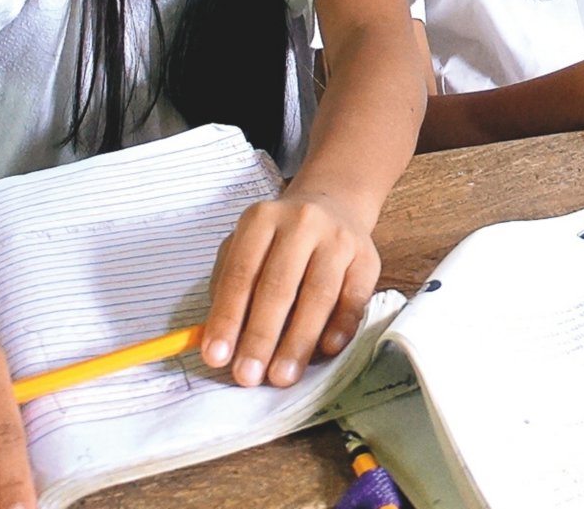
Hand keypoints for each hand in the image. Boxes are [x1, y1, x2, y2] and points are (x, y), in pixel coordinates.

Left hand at [200, 189, 379, 388]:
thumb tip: (222, 342)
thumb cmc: (280, 240)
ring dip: (298, 341)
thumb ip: (229, 288)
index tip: (216, 357)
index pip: (240, 274)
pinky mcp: (367, 259)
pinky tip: (326, 350)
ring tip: (282, 376)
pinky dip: (341, 326)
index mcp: (262, 219)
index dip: (227, 318)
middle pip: (278, 286)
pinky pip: (353, 298)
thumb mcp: (247, 247)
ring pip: (318, 295)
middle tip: (248, 377)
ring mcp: (338, 239)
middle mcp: (301, 223)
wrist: (334, 206)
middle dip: (260, 336)